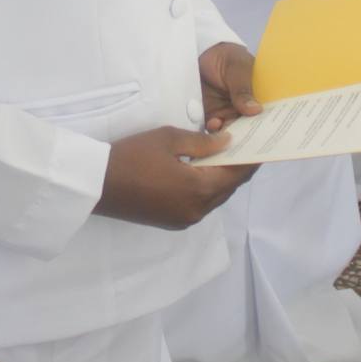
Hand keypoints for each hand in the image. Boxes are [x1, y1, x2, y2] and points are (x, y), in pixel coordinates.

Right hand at [95, 127, 253, 228]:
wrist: (98, 184)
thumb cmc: (133, 156)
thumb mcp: (170, 139)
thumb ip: (203, 143)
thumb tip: (228, 143)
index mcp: (200, 189)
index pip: (237, 174)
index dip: (252, 159)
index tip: (262, 145)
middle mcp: (198, 210)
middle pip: (228, 188)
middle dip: (237, 167)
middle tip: (244, 146)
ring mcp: (185, 219)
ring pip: (215, 198)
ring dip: (221, 179)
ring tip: (224, 155)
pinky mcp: (173, 222)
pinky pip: (200, 205)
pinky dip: (206, 189)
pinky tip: (201, 172)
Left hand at [197, 42, 260, 131]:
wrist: (200, 55)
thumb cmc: (225, 58)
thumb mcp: (237, 68)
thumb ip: (243, 89)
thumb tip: (256, 110)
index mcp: (259, 98)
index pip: (268, 115)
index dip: (269, 125)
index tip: (269, 132)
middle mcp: (246, 111)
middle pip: (251, 129)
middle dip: (250, 137)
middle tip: (247, 140)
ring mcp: (229, 115)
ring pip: (233, 133)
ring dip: (230, 136)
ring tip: (228, 133)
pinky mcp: (211, 117)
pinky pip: (214, 131)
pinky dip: (214, 132)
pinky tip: (214, 125)